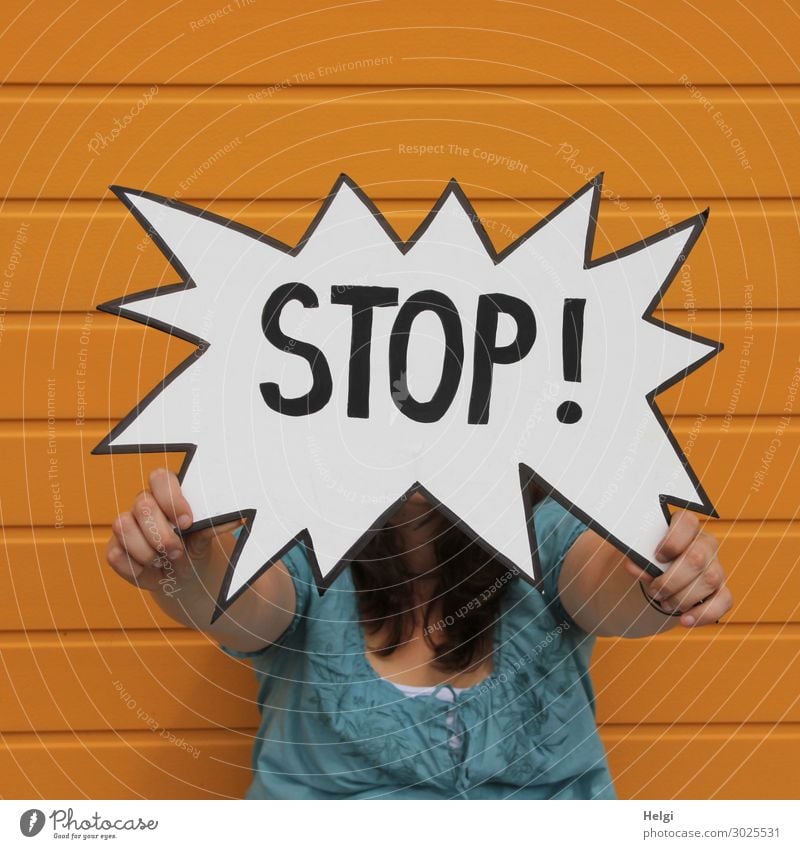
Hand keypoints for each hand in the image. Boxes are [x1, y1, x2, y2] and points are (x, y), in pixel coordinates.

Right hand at [106, 468, 239, 593]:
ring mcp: (126, 525)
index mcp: (167, 493)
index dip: (171, 498)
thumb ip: (216, 524)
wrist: (184, 576)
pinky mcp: (115, 547)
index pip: (160, 477)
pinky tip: (151, 571)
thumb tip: (237, 517)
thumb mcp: (207, 536)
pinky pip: (116, 554)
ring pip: (123, 526)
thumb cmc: (196, 546)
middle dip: (161, 533)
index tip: (187, 522)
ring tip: (164, 562)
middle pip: (142, 505)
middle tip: (177, 551)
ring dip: (147, 550)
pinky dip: (136, 568)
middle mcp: (143, 504)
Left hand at [622, 510, 732, 627]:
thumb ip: (636, 557)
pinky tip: (684, 621)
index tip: (657, 557)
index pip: (687, 522)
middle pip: (697, 557)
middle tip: (655, 590)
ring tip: (664, 603)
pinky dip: (703, 614)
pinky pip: (723, 602)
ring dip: (682, 597)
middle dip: (672, 579)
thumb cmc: (649, 560)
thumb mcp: (639, 555)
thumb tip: (635, 566)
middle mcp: (705, 544)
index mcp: (684, 527)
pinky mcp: (721, 591)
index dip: (673, 541)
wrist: (657, 579)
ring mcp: (716, 568)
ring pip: (709, 580)